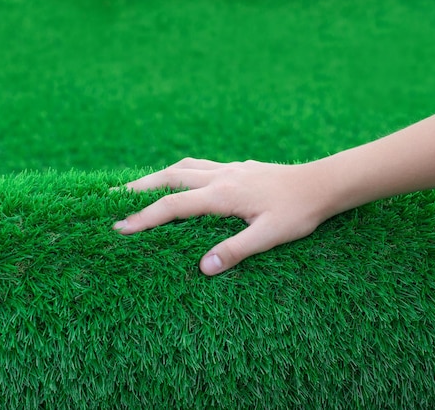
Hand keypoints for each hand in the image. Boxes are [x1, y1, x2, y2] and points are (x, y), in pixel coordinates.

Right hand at [113, 157, 333, 275]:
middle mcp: (219, 176)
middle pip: (168, 178)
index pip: (173, 207)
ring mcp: (228, 169)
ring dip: (156, 176)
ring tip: (137, 187)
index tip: (119, 228)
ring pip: (182, 167)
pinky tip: (181, 178)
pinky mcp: (237, 167)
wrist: (322, 183)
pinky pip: (198, 165)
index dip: (144, 218)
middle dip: (137, 189)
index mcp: (222, 195)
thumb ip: (235, 251)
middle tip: (112, 198)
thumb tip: (203, 269)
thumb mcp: (269, 236)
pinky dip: (179, 171)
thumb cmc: (298, 212)